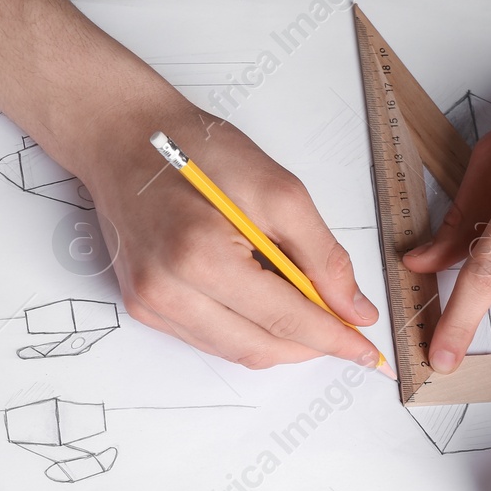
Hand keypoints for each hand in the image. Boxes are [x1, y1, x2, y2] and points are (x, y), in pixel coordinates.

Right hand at [74, 96, 384, 372]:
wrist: (122, 139)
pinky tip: (263, 302)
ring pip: (235, 351)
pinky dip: (246, 330)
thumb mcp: (278, 190)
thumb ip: (322, 256)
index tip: (367, 351)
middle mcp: (168, 292)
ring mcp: (151, 305)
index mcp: (201, 257)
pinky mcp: (144, 308)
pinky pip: (209, 340)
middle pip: (260, 349)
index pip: (284, 320)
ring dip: (279, 341)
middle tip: (343, 330)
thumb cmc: (195, 151)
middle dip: (309, 346)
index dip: (333, 339)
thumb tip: (354, 309)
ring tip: (304, 308)